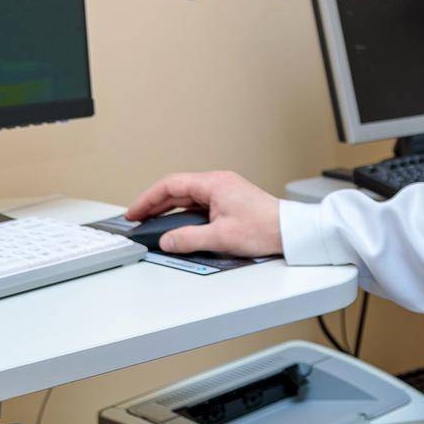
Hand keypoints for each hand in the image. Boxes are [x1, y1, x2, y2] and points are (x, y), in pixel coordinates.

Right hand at [125, 171, 282, 255]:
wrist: (289, 231)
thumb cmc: (264, 228)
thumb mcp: (220, 237)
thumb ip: (188, 239)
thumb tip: (166, 240)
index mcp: (213, 183)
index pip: (170, 185)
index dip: (148, 199)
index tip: (134, 212)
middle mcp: (217, 183)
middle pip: (177, 189)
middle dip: (154, 204)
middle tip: (137, 219)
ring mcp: (223, 191)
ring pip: (187, 197)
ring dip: (168, 209)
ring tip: (151, 222)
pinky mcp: (228, 202)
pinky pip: (198, 204)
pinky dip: (183, 213)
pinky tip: (176, 225)